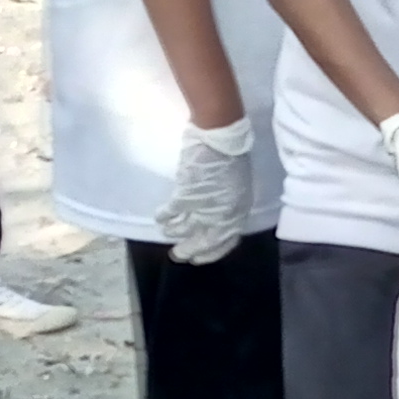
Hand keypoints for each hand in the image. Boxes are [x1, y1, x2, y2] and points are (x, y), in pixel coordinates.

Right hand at [156, 114, 253, 267]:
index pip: (227, 242)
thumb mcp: (239, 186)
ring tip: (166, 234)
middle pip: (204, 242)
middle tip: (178, 255)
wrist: (221, 140)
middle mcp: (222, 215)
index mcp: (238, 212)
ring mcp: (203, 208)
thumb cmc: (233, 156)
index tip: (200, 259)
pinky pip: (171, 213)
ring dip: (173, 234)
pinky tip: (159, 218)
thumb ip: (229, 204)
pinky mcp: (185, 197)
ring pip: (184, 230)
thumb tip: (217, 217)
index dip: (212, 253)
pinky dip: (163, 217)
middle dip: (190, 251)